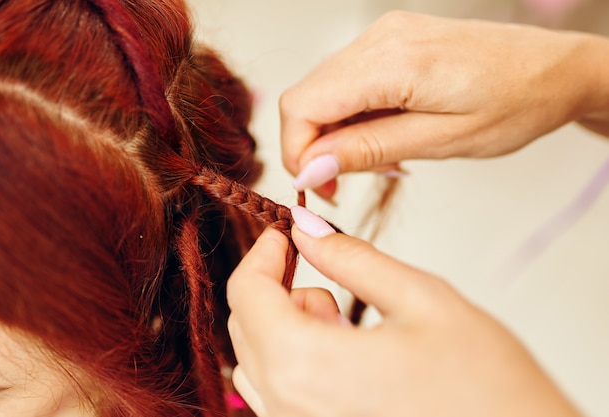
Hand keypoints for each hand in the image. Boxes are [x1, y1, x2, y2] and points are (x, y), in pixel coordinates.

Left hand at [227, 208, 581, 416]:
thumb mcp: (421, 299)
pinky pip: (278, 390)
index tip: (285, 232)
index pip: (246, 293)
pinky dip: (296, 358)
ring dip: (288, 324)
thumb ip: (352, 260)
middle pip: (245, 325)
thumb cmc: (485, 386)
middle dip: (276, 285)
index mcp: (305, 366)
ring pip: (259, 359)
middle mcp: (287, 406)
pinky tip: (347, 354)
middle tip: (324, 268)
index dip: (262, 252)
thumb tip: (306, 230)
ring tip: (347, 321)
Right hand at [280, 11, 608, 197]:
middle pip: (306, 96)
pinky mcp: (390, 40)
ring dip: (334, 133)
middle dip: (314, 147)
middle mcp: (379, 38)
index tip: (320, 188)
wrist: (553, 68)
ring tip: (379, 158)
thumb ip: (367, 150)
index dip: (298, 152)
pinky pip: (347, 81)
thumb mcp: (440, 141)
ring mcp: (384, 34)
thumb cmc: (515, 104)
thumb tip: (308, 167)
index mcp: (392, 61)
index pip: (303, 105)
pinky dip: (352, 115)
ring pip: (323, 90)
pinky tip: (384, 132)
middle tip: (348, 181)